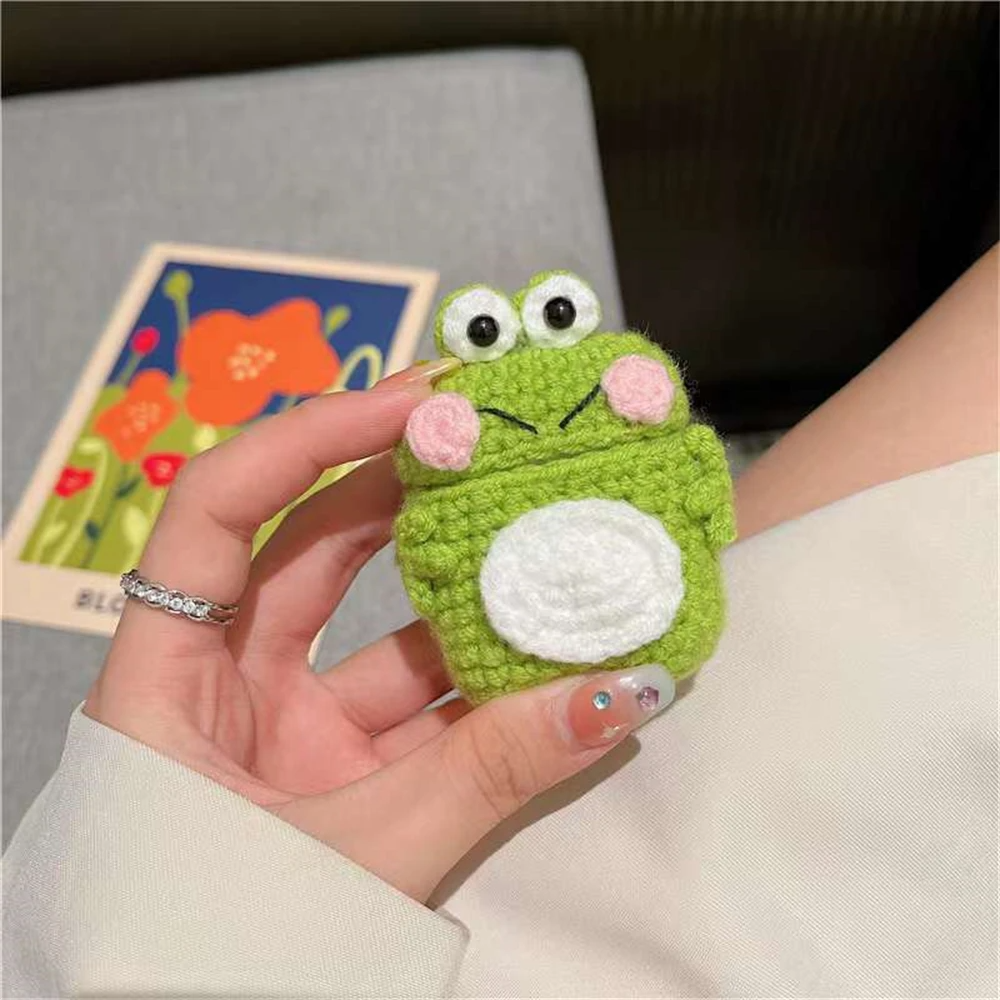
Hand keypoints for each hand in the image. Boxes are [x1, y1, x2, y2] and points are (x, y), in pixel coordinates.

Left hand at [85, 365, 672, 901]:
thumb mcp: (360, 854)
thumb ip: (489, 774)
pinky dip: (480, 676)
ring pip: (377, 626)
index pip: (218, 511)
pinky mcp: (339, 765)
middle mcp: (224, 682)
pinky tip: (549, 647)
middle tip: (485, 428)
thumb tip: (616, 693)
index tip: (408, 404)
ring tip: (538, 525)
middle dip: (400, 483)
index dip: (307, 440)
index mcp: (170, 679)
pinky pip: (416, 700)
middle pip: (308, 544)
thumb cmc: (221, 953)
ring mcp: (286, 724)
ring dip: (460, 586)